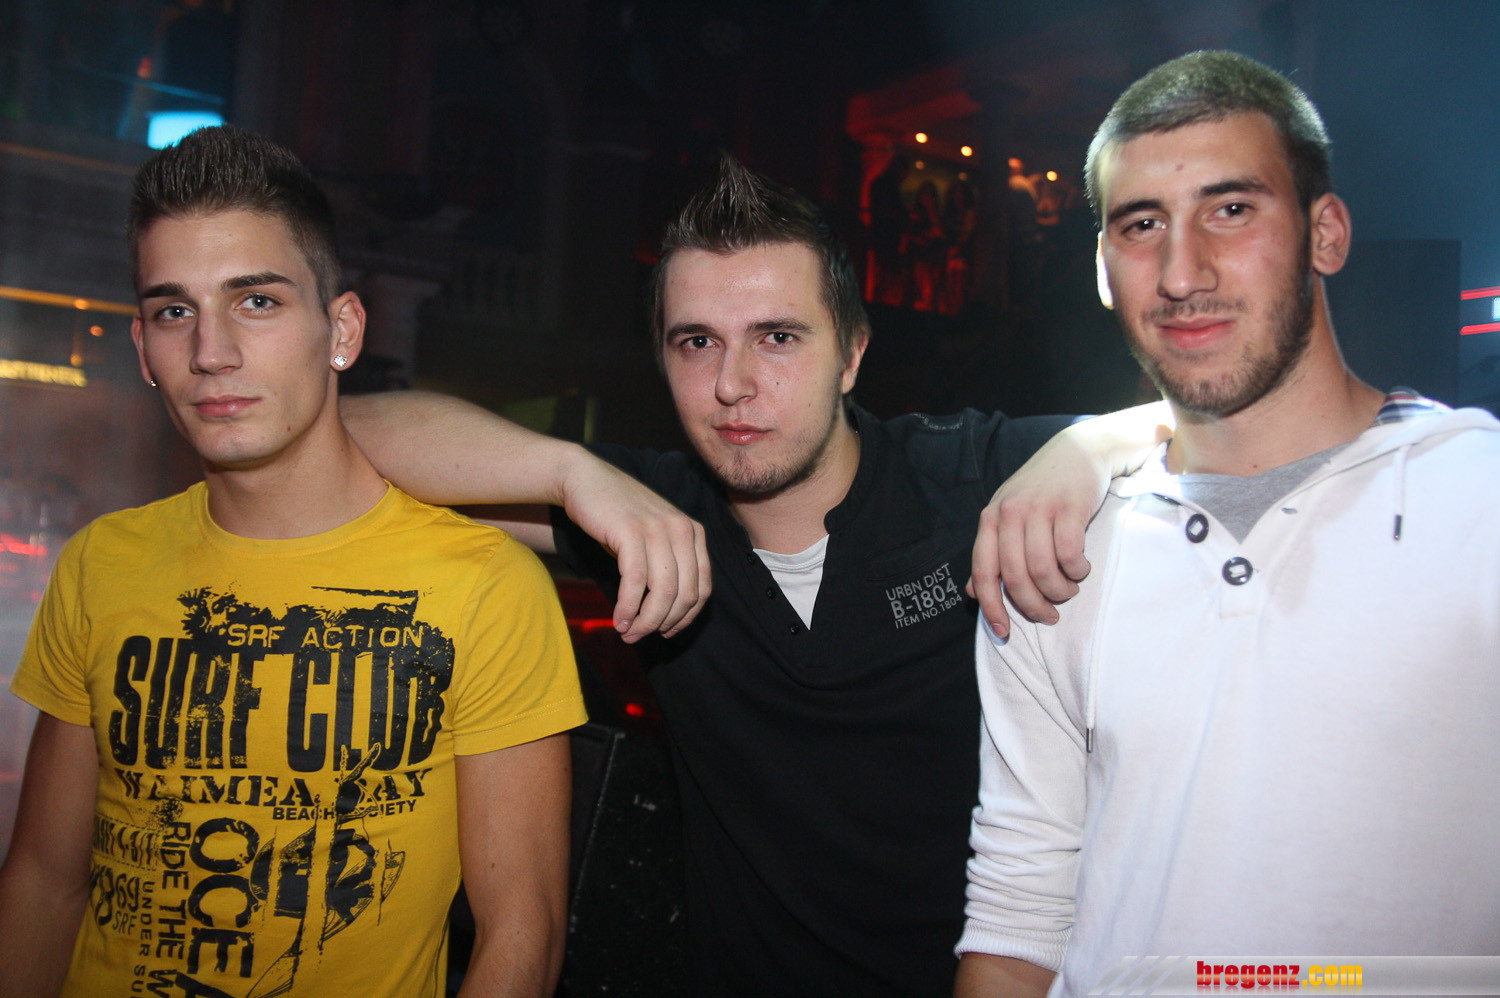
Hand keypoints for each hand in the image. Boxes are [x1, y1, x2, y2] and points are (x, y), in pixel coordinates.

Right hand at [560, 456, 709, 642]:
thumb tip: (667, 618)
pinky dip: (628, 607)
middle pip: (686, 595)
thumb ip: (667, 569)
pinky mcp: (632, 532)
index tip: (665, 632)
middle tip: (639, 637)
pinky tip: (619, 619)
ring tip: (628, 633)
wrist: (585, 480)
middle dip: (663, 624)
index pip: (703, 589)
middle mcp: (683, 530)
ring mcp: (659, 529)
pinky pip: (636, 582)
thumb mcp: (652, 540)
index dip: (685, 618)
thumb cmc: (617, 517)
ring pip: (663, 592)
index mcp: (694, 533)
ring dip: (645, 622)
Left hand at [968, 430, 1098, 636]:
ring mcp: (1039, 508)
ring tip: (1068, 589)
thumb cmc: (1043, 490)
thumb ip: (992, 551)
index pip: (983, 571)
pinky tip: (1081, 568)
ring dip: (1059, 590)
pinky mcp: (1069, 507)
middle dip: (1033, 606)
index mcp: (991, 518)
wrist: (1080, 450)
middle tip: (1049, 616)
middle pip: (1016, 577)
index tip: (1003, 632)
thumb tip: (973, 591)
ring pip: (1044, 570)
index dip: (992, 606)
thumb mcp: (1009, 514)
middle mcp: (1010, 513)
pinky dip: (1077, 571)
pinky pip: (1070, 554)